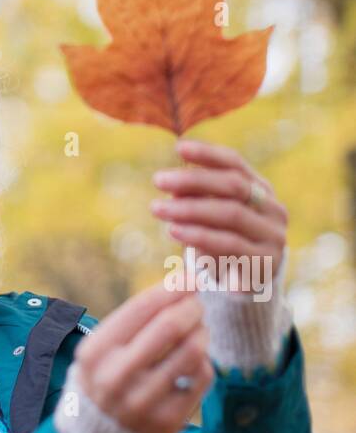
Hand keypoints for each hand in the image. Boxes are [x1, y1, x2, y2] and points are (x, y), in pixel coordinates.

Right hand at [72, 280, 214, 432]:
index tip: (190, 278)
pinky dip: (203, 361)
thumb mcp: (104, 346)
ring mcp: (142, 402)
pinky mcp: (167, 421)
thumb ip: (136, 318)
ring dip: (202, 331)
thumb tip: (182, 283)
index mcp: (96, 351)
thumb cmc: (109, 375)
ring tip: (199, 329)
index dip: (172, 287)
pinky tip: (195, 359)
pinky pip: (201, 377)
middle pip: (170, 325)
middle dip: (191, 306)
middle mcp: (116, 377)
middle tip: (198, 303)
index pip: (142, 307)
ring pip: (192, 350)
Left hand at [149, 138, 287, 293]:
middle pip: (234, 186)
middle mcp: (273, 210)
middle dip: (193, 180)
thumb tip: (174, 187)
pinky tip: (174, 230)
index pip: (236, 164)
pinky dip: (199, 235)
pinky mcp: (264, 264)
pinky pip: (229, 244)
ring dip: (190, 209)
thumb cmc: (223, 240)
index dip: (208, 154)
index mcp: (262, 190)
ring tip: (158, 208)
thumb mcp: (210, 216)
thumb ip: (197, 198)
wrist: (246, 284)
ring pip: (231, 214)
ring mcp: (273, 237)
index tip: (178, 148)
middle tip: (158, 179)